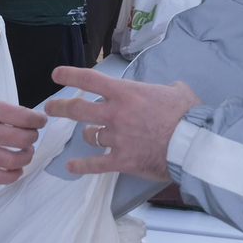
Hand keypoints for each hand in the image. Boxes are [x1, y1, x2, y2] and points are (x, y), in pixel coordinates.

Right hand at [0, 96, 48, 184]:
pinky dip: (13, 175)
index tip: (40, 121)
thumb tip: (34, 123)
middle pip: (20, 139)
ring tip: (26, 152)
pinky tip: (17, 168)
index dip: (38, 120)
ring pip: (12, 160)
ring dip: (26, 157)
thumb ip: (8, 112)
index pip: (22, 116)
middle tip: (31, 137)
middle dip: (32, 138)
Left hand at [43, 66, 199, 180]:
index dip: (70, 75)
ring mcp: (116, 138)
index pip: (90, 80)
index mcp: (126, 93)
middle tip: (51, 108)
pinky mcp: (121, 160)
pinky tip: (71, 167)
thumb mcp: (177, 91)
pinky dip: (81, 166)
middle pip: (77, 109)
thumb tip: (168, 91)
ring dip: (87, 135)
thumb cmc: (187, 115)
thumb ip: (165, 90)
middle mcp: (115, 114)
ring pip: (90, 136)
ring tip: (88, 135)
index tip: (56, 75)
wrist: (191, 144)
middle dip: (60, 107)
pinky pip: (95, 164)